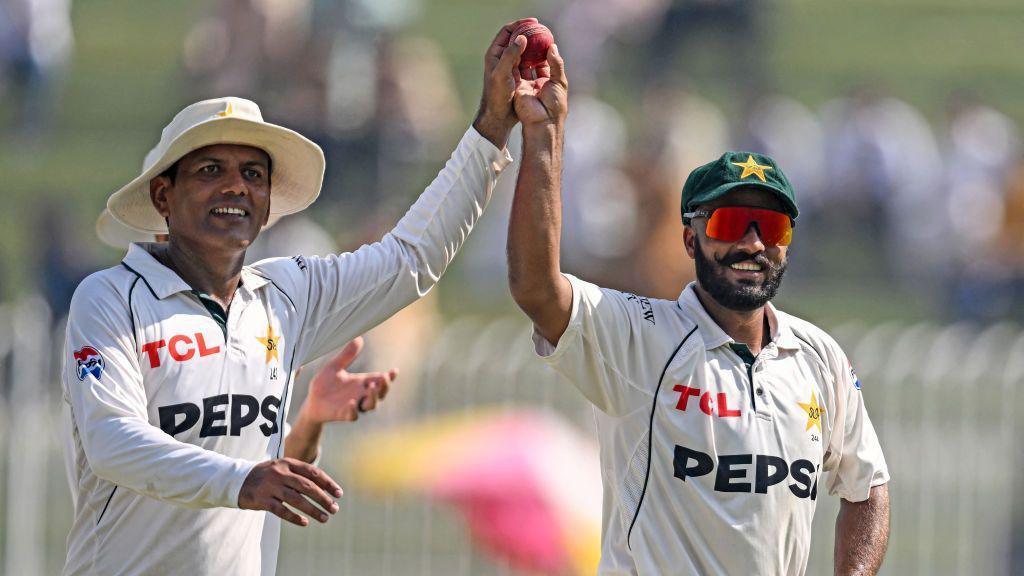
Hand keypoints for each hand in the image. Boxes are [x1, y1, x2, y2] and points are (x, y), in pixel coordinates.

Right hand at [238, 458, 342, 526]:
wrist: (236, 480)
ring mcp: (270, 486)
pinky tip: (305, 522)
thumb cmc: (266, 475)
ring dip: (313, 510)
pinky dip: (294, 517)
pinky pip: (281, 510)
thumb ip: (299, 475)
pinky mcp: (262, 499)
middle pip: (307, 486)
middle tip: (334, 509)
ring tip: (324, 518)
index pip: (313, 472)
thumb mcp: (282, 468)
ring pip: (296, 499)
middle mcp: (280, 473)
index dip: (328, 483)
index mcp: (288, 463)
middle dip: (323, 498)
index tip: (339, 494)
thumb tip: (324, 488)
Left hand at [300, 337, 396, 423]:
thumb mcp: (335, 367)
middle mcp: (361, 395)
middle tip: (384, 377)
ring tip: (372, 386)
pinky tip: (352, 402)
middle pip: (380, 394)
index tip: (394, 370)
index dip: (389, 377)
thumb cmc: (325, 384)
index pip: (379, 380)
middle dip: (384, 387)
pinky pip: (352, 416)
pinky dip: (353, 410)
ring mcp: (354, 406)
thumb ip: (347, 355)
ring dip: (373, 397)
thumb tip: (359, 338)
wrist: (311, 401)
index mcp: (361, 383)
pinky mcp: (343, 414)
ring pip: (371, 405)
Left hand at [473, 18, 534, 148]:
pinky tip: (546, 58)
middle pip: (516, 39)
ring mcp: (510, 67)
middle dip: (529, 33)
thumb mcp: (502, 74)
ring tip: (546, 41)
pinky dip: (536, 58)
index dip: (519, 25)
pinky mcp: (517, 76)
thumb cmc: (497, 96)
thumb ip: (510, 55)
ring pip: (523, 51)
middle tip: (543, 30)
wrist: (498, 116)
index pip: (506, 32)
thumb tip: (521, 37)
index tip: (533, 22)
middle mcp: (501, 59)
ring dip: (534, 45)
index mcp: (494, 55)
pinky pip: (528, 62)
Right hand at [513, 43, 567, 130]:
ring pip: (523, 65)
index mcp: (548, 83)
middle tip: (531, 35)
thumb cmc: (555, 104)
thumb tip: (553, 46)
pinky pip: (515, 71)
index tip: (543, 38)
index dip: (545, 51)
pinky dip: (515, 60)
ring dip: (522, 53)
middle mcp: (536, 83)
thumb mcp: (560, 81)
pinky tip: (515, 47)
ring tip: (522, 37)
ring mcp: (525, 85)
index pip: (546, 63)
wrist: (542, 121)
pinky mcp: (516, 87)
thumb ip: (556, 63)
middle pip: (533, 63)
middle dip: (532, 50)